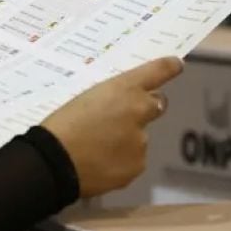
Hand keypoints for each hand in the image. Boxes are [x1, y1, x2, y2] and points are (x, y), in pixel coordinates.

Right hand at [41, 57, 182, 197]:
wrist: (54, 162)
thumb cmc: (62, 125)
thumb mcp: (85, 99)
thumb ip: (111, 101)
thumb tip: (124, 110)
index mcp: (123, 88)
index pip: (156, 72)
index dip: (168, 67)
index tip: (176, 65)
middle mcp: (139, 111)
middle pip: (155, 105)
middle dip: (145, 108)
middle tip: (122, 118)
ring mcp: (141, 140)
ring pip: (139, 137)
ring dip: (126, 140)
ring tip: (96, 148)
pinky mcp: (137, 165)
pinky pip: (132, 160)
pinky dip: (120, 161)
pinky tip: (99, 164)